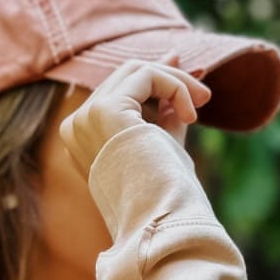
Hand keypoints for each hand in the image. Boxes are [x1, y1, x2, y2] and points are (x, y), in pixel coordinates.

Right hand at [59, 53, 211, 179]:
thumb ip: (163, 108)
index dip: (152, 80)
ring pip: (135, 71)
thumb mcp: (161, 142)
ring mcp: (85, 117)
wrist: (157, 218)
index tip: (182, 71)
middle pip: (124, 79)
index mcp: (81, 141)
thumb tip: (175, 61)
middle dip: (167, 78)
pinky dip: (174, 88)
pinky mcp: (105, 109)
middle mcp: (76, 127)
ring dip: (175, 82)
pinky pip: (146, 75)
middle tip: (204, 94)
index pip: (115, 93)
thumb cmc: (161, 192)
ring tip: (202, 102)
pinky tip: (191, 114)